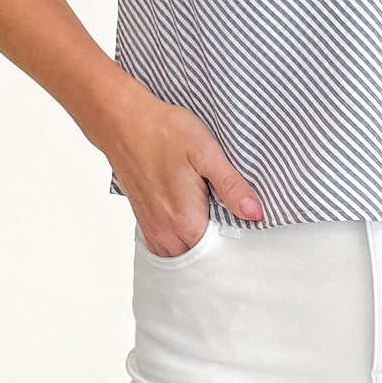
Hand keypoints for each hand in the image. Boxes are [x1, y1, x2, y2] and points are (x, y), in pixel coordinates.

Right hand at [102, 87, 264, 256]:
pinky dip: (180, 242)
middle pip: (199, 259)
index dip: (235, 244)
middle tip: (231, 220)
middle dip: (217, 248)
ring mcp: (152, 228)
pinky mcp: (144, 220)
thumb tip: (255, 213)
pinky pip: (165, 246)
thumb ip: (231, 186)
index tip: (244, 227)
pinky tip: (191, 220)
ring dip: (197, 246)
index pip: (218, 254)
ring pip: (181, 255)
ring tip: (212, 220)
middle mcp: (165, 232)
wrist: (126, 123)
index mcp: (185, 220)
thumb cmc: (165, 133)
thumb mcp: (207, 153)